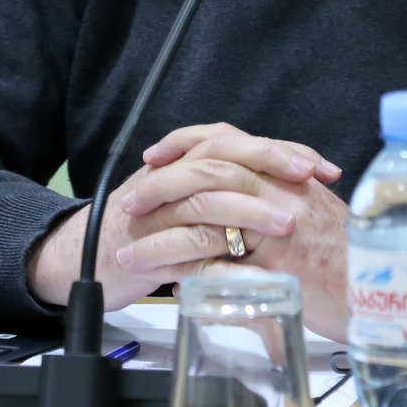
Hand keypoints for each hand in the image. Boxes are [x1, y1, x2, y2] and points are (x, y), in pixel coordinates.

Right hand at [26, 127, 339, 310]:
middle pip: (223, 152)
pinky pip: (181, 244)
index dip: (284, 151)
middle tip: (308, 176)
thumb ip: (231, 194)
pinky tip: (244, 263)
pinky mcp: (145, 245)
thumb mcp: (195, 207)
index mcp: (188, 162)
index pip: (241, 142)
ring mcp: (157, 209)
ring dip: (249, 209)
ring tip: (287, 223)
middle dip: (270, 161)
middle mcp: (172, 176)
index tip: (324, 167)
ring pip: (206, 197)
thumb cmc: (149, 233)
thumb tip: (290, 194)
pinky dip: (214, 253)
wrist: (82, 258)